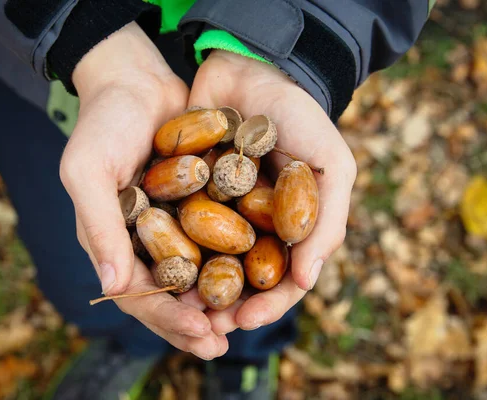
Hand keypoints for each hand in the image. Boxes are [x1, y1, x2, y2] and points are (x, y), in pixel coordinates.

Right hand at [59, 23, 227, 358]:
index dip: (167, 317)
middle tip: (224, 342)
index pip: (137, 293)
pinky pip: (216, 239)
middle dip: (195, 322)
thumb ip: (98, 226)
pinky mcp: (198, 204)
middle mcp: (142, 240)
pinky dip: (232, 260)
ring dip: (218, 301)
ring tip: (245, 322)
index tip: (200, 333)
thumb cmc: (102, 122)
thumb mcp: (88, 170)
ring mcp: (171, 224)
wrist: (135, 80)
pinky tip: (258, 275)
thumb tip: (113, 288)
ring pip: (196, 274)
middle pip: (170, 293)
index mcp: (111, 241)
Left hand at [188, 50, 356, 333]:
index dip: (266, 304)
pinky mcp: (186, 193)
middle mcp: (254, 226)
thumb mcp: (331, 165)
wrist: (250, 66)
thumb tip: (307, 282)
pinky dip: (168, 251)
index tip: (244, 319)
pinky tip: (156, 268)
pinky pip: (176, 229)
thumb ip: (327, 221)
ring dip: (193, 289)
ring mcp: (218, 211)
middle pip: (238, 280)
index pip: (280, 279)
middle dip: (223, 306)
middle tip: (203, 326)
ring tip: (177, 307)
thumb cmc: (298, 116)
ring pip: (205, 262)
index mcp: (289, 227)